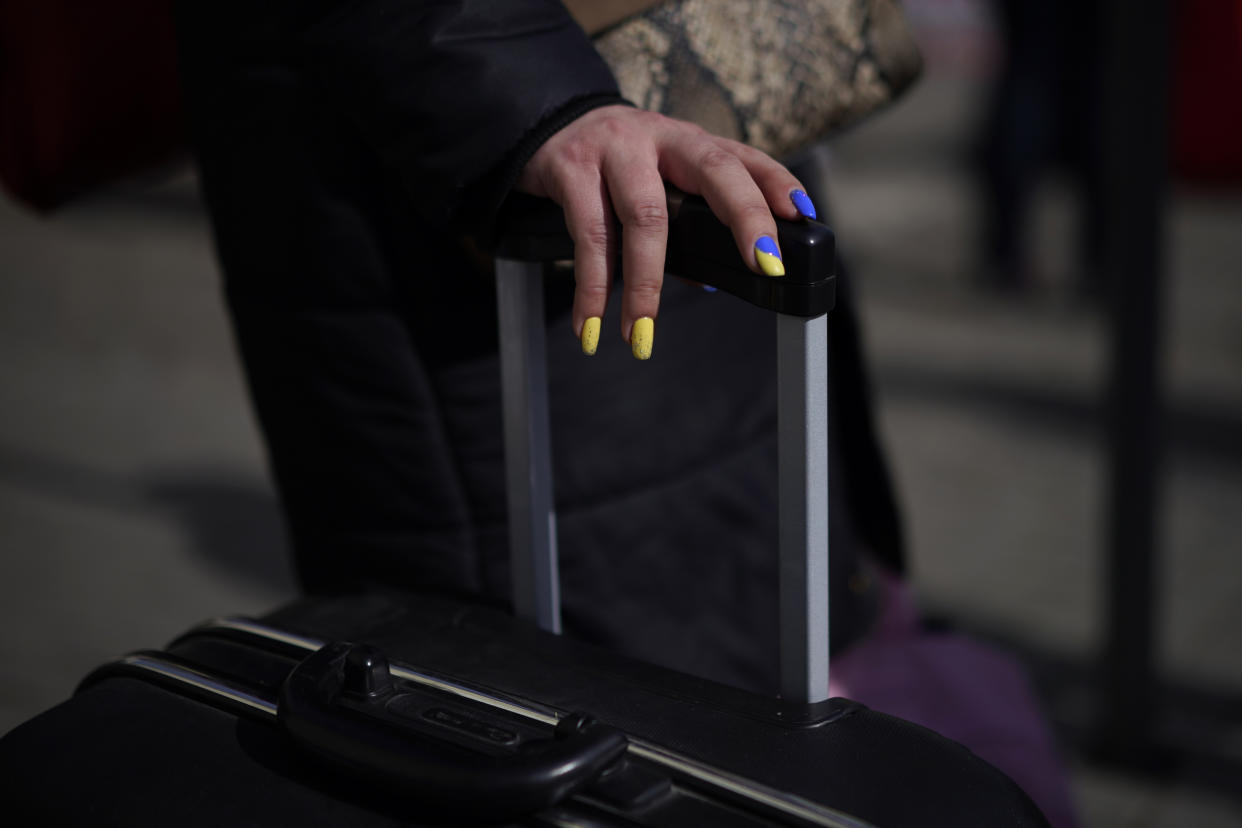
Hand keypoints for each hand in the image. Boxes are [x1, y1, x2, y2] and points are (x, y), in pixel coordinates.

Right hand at [515, 105, 815, 358]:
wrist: (547, 124)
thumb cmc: (615, 164)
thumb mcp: (657, 183)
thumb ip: (688, 226)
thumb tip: (712, 284)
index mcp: (691, 144)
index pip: (746, 157)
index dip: (778, 183)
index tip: (802, 218)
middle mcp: (661, 138)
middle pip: (715, 171)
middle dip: (745, 218)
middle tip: (762, 267)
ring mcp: (615, 149)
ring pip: (645, 216)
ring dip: (645, 286)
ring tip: (640, 336)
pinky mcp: (570, 167)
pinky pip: (589, 235)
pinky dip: (591, 288)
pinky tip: (591, 324)